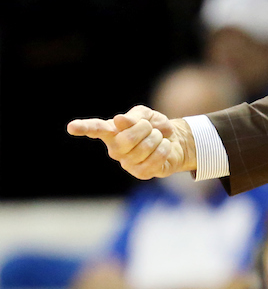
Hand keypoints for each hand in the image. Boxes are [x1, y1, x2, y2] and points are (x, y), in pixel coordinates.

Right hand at [67, 106, 195, 178]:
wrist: (174, 141)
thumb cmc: (154, 127)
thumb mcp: (146, 115)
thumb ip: (134, 116)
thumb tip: (119, 120)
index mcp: (112, 131)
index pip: (96, 129)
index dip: (84, 127)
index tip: (72, 127)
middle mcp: (115, 149)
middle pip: (127, 139)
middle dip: (145, 129)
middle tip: (150, 128)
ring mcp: (127, 163)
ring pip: (145, 148)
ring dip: (157, 138)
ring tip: (157, 137)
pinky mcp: (141, 173)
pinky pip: (155, 158)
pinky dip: (164, 148)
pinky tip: (162, 147)